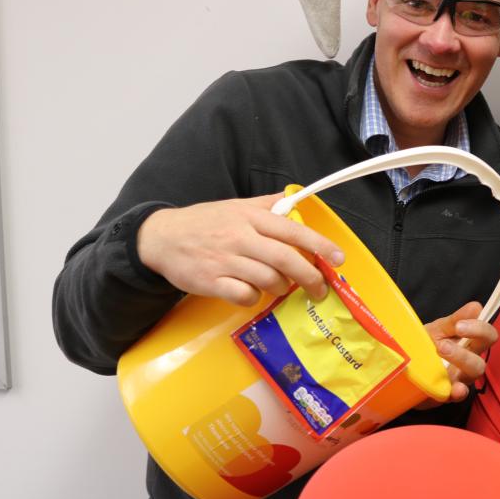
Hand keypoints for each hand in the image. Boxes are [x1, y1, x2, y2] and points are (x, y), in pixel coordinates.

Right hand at [137, 193, 342, 305]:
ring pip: (268, 279)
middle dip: (309, 276)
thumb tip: (295, 200)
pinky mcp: (211, 281)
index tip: (338, 258)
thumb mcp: (236, 206)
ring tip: (282, 287)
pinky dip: (254, 298)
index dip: (320, 246)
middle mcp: (240, 237)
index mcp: (251, 217)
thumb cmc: (205, 222)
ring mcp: (225, 260)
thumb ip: (267, 205)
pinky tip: (252, 293)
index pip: (293, 231)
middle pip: (285, 259)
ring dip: (282, 287)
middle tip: (320, 288)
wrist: (161, 237)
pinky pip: (244, 295)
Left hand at [419, 301, 498, 405]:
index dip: (479, 327)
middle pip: (485, 350)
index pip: (487, 333)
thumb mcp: (436, 329)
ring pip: (475, 370)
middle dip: (473, 338)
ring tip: (441, 350)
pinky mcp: (448, 393)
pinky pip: (459, 395)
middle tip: (451, 333)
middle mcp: (470, 359)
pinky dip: (459, 392)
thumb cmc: (424, 345)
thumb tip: (476, 307)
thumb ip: (454, 320)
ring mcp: (461, 377)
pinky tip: (455, 388)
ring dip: (462, 358)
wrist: (404, 368)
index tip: (459, 325)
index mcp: (469, 341)